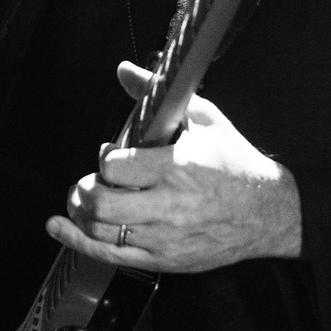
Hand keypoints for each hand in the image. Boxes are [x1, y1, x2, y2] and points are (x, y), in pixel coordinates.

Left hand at [47, 62, 301, 271]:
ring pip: (102, 231)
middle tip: (87, 181)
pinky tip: (61, 228)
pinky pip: (112, 256)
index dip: (104, 159)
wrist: (269, 212)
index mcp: (177, 168)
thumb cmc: (237, 165)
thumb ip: (159, 94)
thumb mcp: (204, 119)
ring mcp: (165, 237)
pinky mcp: (165, 259)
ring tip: (80, 200)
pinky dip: (78, 241)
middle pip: (102, 203)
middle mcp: (169, 206)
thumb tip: (126, 71)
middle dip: (84, 189)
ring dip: (79, 213)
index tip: (108, 155)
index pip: (116, 168)